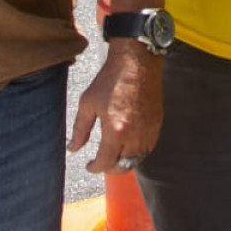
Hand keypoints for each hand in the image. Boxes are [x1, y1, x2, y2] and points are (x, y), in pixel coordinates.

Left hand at [68, 41, 162, 173]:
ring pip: (137, 159)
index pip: (106, 162)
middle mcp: (135, 135)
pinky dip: (137, 152)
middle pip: (123, 166)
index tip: (89, 165)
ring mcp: (148, 130)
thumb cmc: (111, 79)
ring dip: (124, 161)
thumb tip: (73, 148)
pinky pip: (148, 148)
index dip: (95, 168)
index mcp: (116, 130)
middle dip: (110, 168)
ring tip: (114, 155)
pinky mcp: (157, 124)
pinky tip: (128, 145)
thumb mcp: (88, 103)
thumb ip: (80, 129)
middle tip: (101, 162)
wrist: (137, 62)